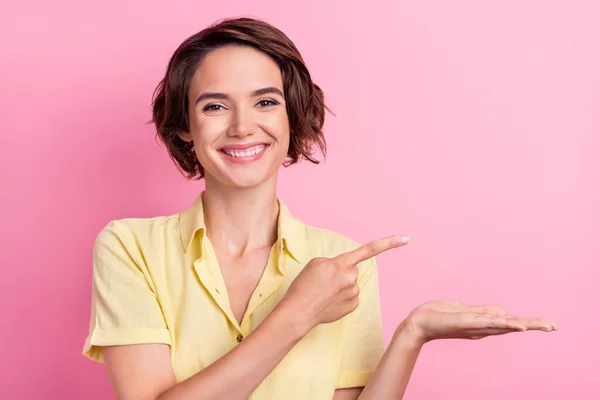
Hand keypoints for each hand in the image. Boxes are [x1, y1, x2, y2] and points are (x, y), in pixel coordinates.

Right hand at [279, 235, 409, 333]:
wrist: (298, 312)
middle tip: (323, 282)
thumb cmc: (303, 286)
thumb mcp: (316, 264)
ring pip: (351, 284)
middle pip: (352, 270)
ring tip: (323, 293)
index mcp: (342, 263)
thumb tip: (344, 270)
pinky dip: (341, 298)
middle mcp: (351, 277)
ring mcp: (354, 293)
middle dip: (341, 273)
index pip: (370, 249)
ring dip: (340, 286)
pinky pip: (351, 296)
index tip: (405, 239)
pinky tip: (329, 302)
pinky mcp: (353, 306)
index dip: (389, 243)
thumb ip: (334, 262)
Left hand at [400, 301, 558, 344]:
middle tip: (555, 326)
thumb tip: (504, 311)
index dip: (530, 323)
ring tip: (544, 325)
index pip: (511, 322)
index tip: (550, 324)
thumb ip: (483, 312)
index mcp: (483, 323)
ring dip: (525, 324)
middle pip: (513, 325)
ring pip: (504, 325)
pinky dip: (502, 324)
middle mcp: (483, 328)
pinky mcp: (465, 322)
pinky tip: (516, 325)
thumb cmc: (438, 316)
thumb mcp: (464, 311)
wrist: (418, 323)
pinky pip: (487, 323)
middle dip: (534, 325)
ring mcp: (475, 326)